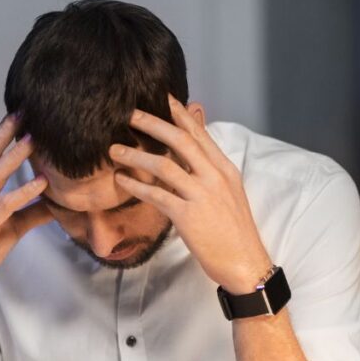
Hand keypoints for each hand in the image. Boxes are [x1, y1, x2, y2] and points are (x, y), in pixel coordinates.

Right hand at [0, 114, 52, 306]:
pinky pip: (4, 204)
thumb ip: (32, 212)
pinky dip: (24, 191)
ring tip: (35, 138)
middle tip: (24, 111)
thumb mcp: (11, 228)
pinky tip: (41, 182)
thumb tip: (58, 203)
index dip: (2, 133)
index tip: (21, 114)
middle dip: (5, 131)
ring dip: (15, 155)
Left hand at [110, 95, 271, 293]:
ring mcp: (202, 195)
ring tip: (114, 150)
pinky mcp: (188, 216)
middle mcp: (214, 177)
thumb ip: (210, 170)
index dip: (179, 114)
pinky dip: (136, 186)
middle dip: (153, 123)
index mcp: (224, 169)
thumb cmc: (234, 231)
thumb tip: (195, 154)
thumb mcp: (228, 193)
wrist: (245, 262)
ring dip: (136, 155)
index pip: (199, 134)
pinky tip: (121, 180)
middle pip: (181, 140)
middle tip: (129, 114)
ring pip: (164, 166)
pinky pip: (157, 195)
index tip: (161, 97)